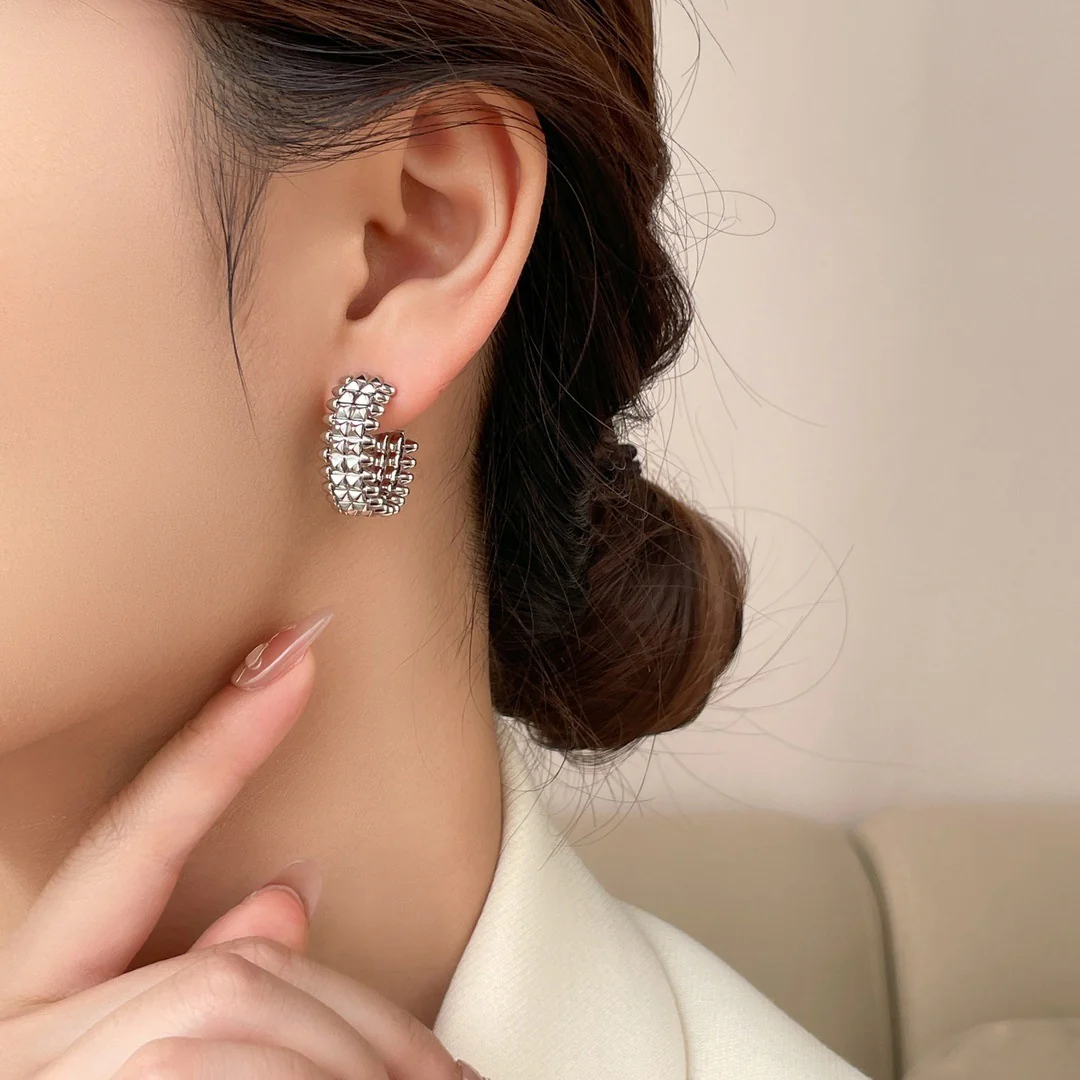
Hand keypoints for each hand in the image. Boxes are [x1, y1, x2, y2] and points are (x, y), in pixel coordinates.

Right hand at [0, 612, 472, 1078]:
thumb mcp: (155, 1061)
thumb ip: (207, 986)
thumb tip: (284, 897)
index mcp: (37, 1015)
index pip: (128, 858)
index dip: (212, 753)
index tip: (296, 654)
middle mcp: (24, 1045)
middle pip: (228, 979)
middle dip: (358, 1028)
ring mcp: (48, 1076)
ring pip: (244, 1012)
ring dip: (368, 1061)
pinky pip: (241, 1067)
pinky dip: (350, 1068)